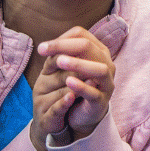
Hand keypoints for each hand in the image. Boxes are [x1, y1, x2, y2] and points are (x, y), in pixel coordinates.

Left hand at [30, 27, 114, 149]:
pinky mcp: (102, 101)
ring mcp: (106, 82)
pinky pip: (94, 92)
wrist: (83, 114)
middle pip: (90, 47)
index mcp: (98, 52)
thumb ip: (60, 57)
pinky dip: (82, 86)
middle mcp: (106, 63)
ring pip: (99, 69)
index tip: (43, 48)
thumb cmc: (74, 86)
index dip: (62, 38)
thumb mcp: (67, 70)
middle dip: (66, 46)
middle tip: (44, 50)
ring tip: (59, 62)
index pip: (82, 36)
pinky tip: (68, 82)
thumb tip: (45, 47)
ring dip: (79, 64)